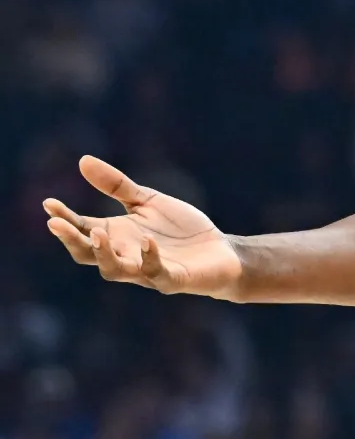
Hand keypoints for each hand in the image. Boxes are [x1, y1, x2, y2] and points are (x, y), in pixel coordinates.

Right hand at [44, 156, 243, 299]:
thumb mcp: (147, 201)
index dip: (64, 219)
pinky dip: (149, 258)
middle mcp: (125, 256)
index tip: (48, 203)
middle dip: (71, 240)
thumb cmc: (181, 230)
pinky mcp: (173, 278)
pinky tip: (146, 240)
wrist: (222, 252)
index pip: (81, 229)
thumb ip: (116, 186)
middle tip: (55, 224)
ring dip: (103, 253)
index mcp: (116, 236)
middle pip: (87, 254)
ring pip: (114, 270)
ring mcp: (147, 271)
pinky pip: (156, 273)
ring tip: (95, 232)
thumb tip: (82, 160)